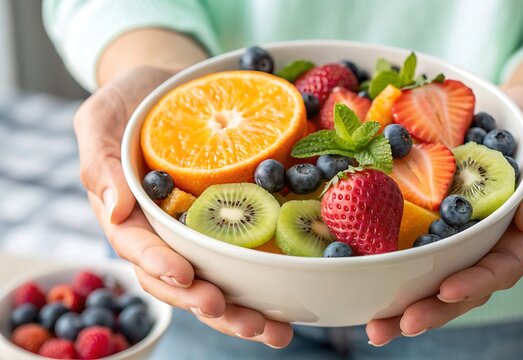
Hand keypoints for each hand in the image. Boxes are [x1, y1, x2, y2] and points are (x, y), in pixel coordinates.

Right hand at [75, 66, 292, 347]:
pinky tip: (289, 307)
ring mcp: (194, 232)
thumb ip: (98, 162)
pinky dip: (261, 286)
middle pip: (179, 281)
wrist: (170, 86)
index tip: (186, 276)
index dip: (160, 266)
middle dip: (209, 305)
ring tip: (275, 330)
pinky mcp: (225, 223)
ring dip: (241, 312)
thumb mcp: (101, 118)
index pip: (138, 248)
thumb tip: (112, 208)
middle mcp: (161, 233)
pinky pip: (239, 259)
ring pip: (212, 282)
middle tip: (246, 321)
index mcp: (127, 214)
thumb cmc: (130, 101)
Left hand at [366, 84, 522, 344]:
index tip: (446, 291)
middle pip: (464, 284)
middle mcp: (490, 238)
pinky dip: (392, 265)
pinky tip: (364, 280)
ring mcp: (462, 231)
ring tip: (375, 327)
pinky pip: (416, 243)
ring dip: (406, 303)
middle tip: (396, 327)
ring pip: (436, 275)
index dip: (476, 281)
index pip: (503, 265)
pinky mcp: (437, 216)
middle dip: (432, 310)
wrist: (521, 107)